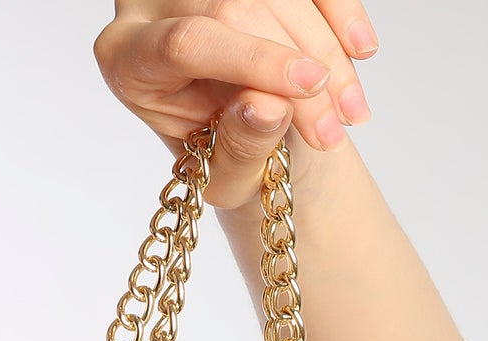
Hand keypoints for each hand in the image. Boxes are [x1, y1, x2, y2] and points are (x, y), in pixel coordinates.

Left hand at [93, 1, 379, 207]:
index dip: (254, 59)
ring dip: (328, 45)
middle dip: (300, 62)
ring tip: (351, 110)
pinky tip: (359, 51)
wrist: (249, 136)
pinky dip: (340, 10)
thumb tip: (269, 105)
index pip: (187, 42)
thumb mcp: (224, 176)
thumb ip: (240, 148)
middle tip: (337, 123)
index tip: (309, 87)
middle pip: (236, 7)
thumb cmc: (223, 160)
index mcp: (128, 57)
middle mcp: (154, 4)